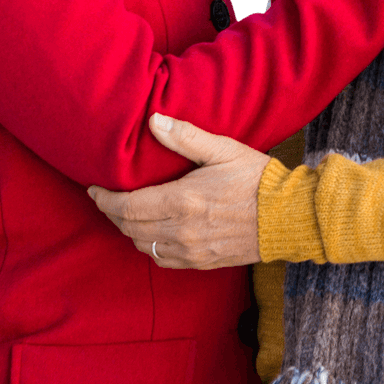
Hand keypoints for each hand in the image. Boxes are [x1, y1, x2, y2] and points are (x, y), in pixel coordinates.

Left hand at [87, 114, 268, 268]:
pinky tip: (151, 233)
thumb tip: (153, 121)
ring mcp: (192, 251)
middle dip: (112, 214)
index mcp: (182, 201)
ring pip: (143, 246)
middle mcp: (181, 231)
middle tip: (105, 199)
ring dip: (129, 230)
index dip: (105, 200)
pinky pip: (163, 260)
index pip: (127, 207)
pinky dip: (149, 246)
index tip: (94, 189)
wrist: (289, 216)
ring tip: (125, 213)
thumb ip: (185, 137)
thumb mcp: (222, 149)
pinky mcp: (203, 262)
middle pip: (129, 228)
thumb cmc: (257, 178)